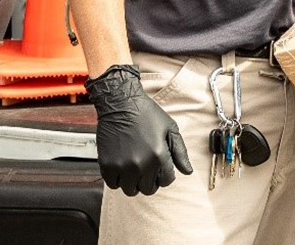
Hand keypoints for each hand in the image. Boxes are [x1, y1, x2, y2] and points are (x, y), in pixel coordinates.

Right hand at [86, 66, 192, 195]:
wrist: (120, 103)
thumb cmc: (145, 113)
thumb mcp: (170, 129)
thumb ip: (180, 152)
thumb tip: (188, 171)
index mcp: (159, 155)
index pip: (167, 181)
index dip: (165, 175)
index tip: (160, 169)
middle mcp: (141, 164)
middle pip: (148, 189)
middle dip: (150, 181)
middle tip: (146, 169)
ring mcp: (123, 166)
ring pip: (130, 190)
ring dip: (133, 182)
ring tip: (134, 169)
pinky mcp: (107, 165)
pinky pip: (113, 184)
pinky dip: (117, 179)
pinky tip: (121, 167)